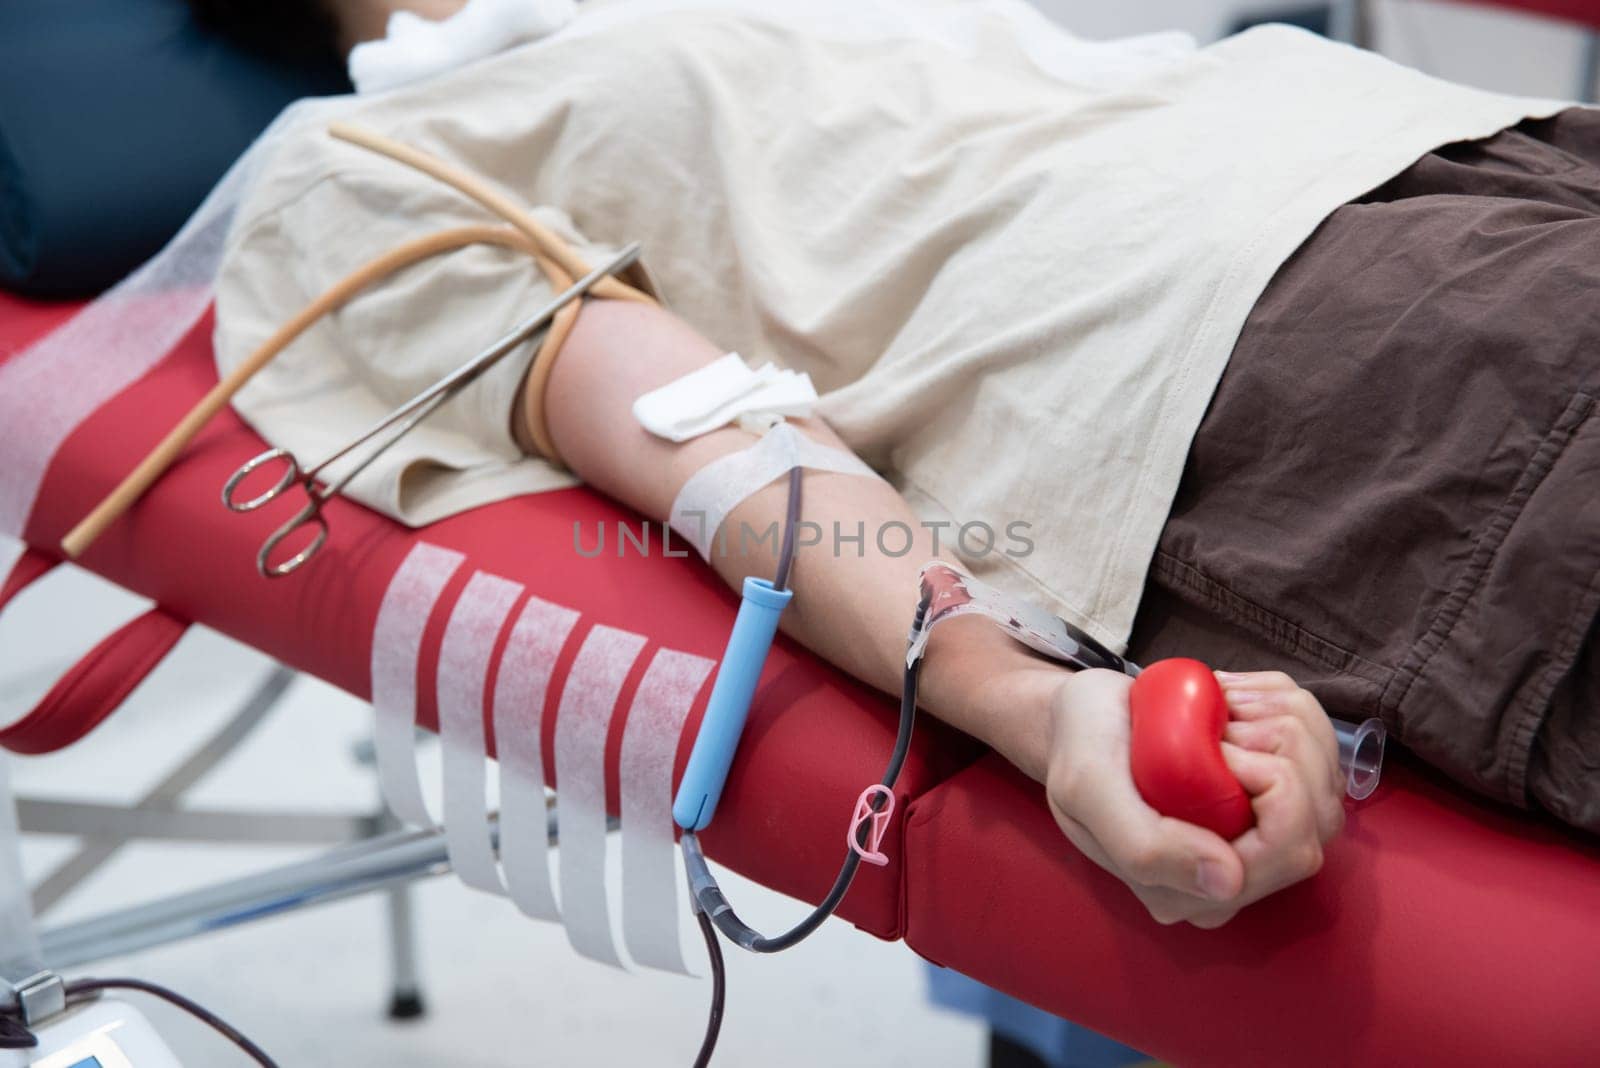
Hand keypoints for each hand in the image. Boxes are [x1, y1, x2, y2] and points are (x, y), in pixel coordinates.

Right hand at [1043, 668, 1342, 927]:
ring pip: (1328, 791)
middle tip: (1222, 717)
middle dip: (1287, 748)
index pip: (1287, 850)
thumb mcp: (1088, 788)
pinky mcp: (1272, 807)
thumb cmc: (1080, 746)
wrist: (1082, 716)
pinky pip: (1322, 763)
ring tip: (1226, 708)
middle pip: (1317, 822)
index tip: (1219, 741)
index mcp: (1185, 895)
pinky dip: (1290, 716)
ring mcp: (1255, 845)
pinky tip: (1241, 707)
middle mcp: (1230, 883)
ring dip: (1290, 725)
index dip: (1274, 783)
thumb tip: (1227, 885)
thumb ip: (1145, 845)